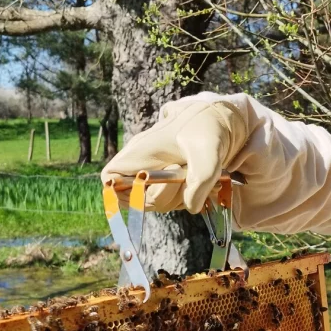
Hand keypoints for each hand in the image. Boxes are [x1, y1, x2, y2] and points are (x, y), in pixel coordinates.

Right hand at [101, 92, 248, 213]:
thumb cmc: (205, 129)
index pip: (111, 179)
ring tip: (194, 170)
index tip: (144, 184)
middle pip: (140, 200)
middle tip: (183, 172)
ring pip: (160, 204)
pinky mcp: (173, 186)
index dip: (118, 190)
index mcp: (138, 154)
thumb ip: (200, 178)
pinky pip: (175, 202)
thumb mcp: (208, 150)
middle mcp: (143, 168)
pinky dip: (191, 197)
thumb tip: (191, 207)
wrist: (220, 123)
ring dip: (182, 196)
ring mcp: (158, 179)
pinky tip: (202, 181)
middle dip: (165, 195)